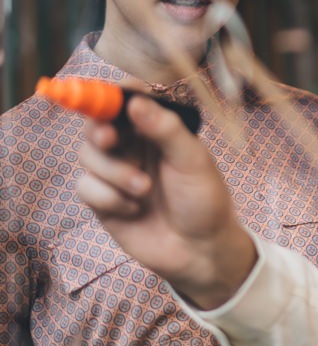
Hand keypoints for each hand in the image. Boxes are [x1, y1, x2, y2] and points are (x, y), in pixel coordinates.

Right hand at [76, 93, 256, 308]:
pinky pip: (85, 186)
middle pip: (96, 124)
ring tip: (144, 190)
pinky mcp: (102, 200)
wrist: (199, 250)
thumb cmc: (204, 200)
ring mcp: (115, 172)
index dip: (112, 95)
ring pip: (86, 155)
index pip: (127, 100)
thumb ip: (165, 129)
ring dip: (113, 172)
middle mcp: (133, 146)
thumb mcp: (192, 160)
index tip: (108, 98)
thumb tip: (136, 101)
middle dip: (99, 131)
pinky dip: (108, 197)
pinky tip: (133, 209)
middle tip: (109, 139)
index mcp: (157, 129)